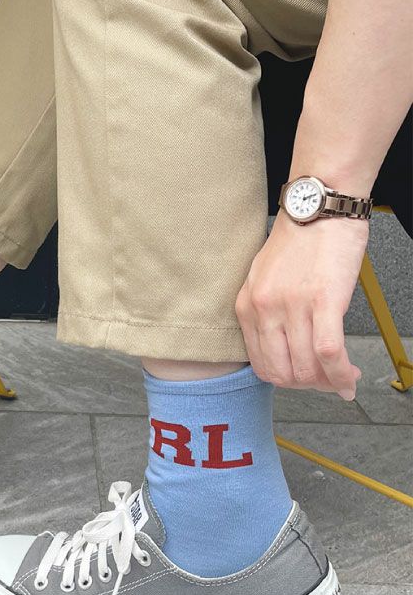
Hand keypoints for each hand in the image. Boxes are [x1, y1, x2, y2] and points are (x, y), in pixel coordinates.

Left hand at [236, 212, 367, 398]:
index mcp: (246, 306)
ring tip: (343, 378)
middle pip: (282, 372)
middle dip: (307, 387)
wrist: (318, 207)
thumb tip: (281, 346)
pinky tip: (349, 375)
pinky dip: (341, 373)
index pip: (260, 363)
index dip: (285, 381)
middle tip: (326, 384)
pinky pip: (329, 353)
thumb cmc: (297, 240)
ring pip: (307, 368)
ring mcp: (291, 307)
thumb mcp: (263, 278)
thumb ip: (265, 312)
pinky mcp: (323, 302)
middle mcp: (264, 310)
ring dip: (328, 383)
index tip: (303, 381)